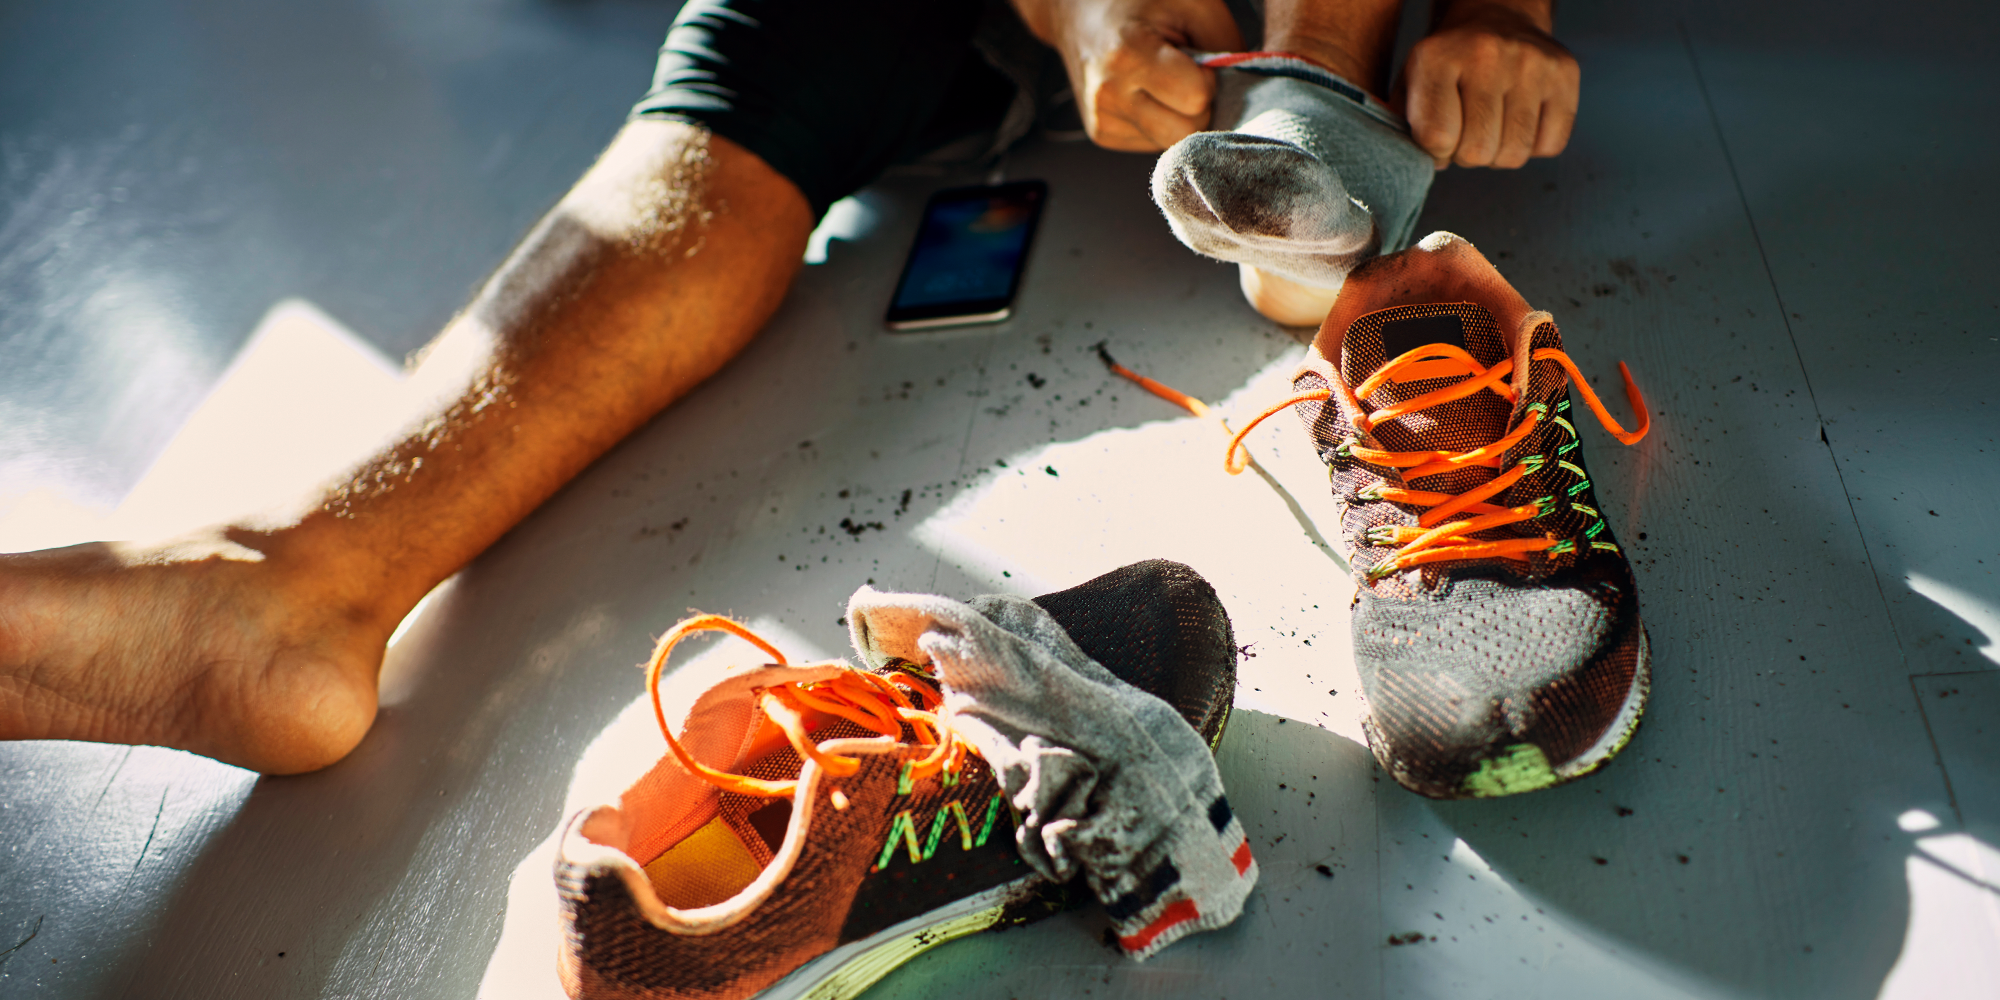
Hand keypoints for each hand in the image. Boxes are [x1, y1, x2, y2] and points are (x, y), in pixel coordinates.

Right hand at [1014, 0, 1243, 151]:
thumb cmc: (1140, 0)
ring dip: (1179, 115)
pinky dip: (1160, 120)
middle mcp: (1108, 95)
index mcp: (1127, 56)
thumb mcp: (1193, 4)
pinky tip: (1146, 92)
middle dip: (1198, 106)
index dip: (1208, 80)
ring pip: (1172, 143)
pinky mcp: (1102, 134)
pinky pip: (1154, 143)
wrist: (1078, 11)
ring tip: (1162, 80)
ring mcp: (1101, 120)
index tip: (1194, 59)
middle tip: (1184, 74)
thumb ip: (1227, 48)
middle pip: (1186, 132)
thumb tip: (1247, 98)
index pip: (1197, 99)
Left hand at [1402, 0, 1578, 168]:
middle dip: (1467, 155)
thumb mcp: (1410, 84)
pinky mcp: (1565, 73)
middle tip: (1467, 132)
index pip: (1437, 137)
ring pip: (1514, 154)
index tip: (1438, 139)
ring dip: (1499, 153)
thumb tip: (1411, 165)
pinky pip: (1550, 145)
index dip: (1436, 152)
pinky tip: (1519, 120)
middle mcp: (1488, 55)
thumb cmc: (1448, 64)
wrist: (1495, 16)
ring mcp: (1532, 63)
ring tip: (1492, 126)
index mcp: (1438, 57)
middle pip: (1477, 151)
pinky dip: (1533, 145)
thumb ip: (1401, 126)